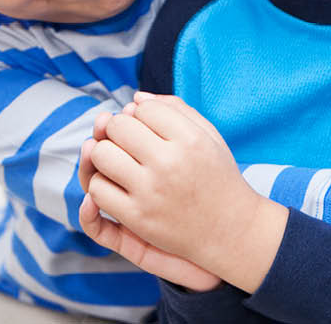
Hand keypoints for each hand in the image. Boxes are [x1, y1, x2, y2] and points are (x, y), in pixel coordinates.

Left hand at [82, 93, 287, 291]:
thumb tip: (136, 98)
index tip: (147, 126)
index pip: (144, 108)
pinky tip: (117, 184)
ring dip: (104, 154)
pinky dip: (101, 184)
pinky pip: (98, 189)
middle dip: (118, 129)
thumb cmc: (218, 178)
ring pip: (101, 155)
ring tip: (118, 160)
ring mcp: (151, 192)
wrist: (232, 231)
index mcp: (190, 140)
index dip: (140, 114)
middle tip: (126, 141)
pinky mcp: (137, 218)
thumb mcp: (209, 138)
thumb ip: (177, 111)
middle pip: (118, 127)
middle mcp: (170, 163)